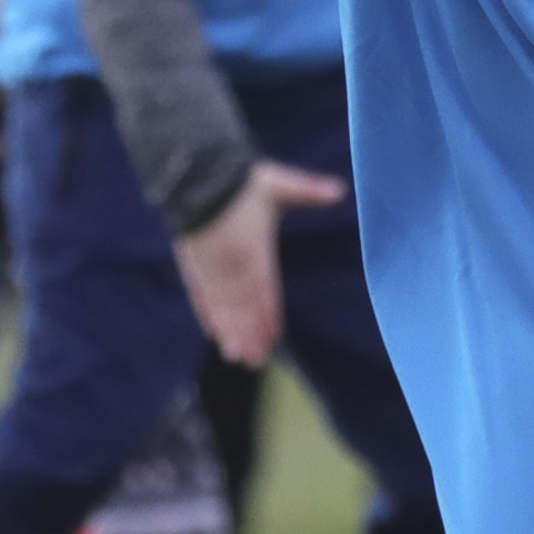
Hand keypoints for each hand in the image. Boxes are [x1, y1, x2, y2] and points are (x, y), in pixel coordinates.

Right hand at [175, 160, 345, 366]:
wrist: (194, 173)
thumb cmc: (241, 182)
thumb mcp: (277, 184)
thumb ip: (308, 190)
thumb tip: (340, 189)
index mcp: (253, 246)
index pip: (263, 287)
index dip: (268, 313)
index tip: (274, 337)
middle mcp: (230, 261)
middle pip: (241, 304)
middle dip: (249, 333)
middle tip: (255, 361)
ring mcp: (209, 265)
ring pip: (221, 305)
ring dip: (229, 331)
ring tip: (237, 356)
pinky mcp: (193, 264)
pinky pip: (201, 295)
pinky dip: (208, 314)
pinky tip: (214, 333)